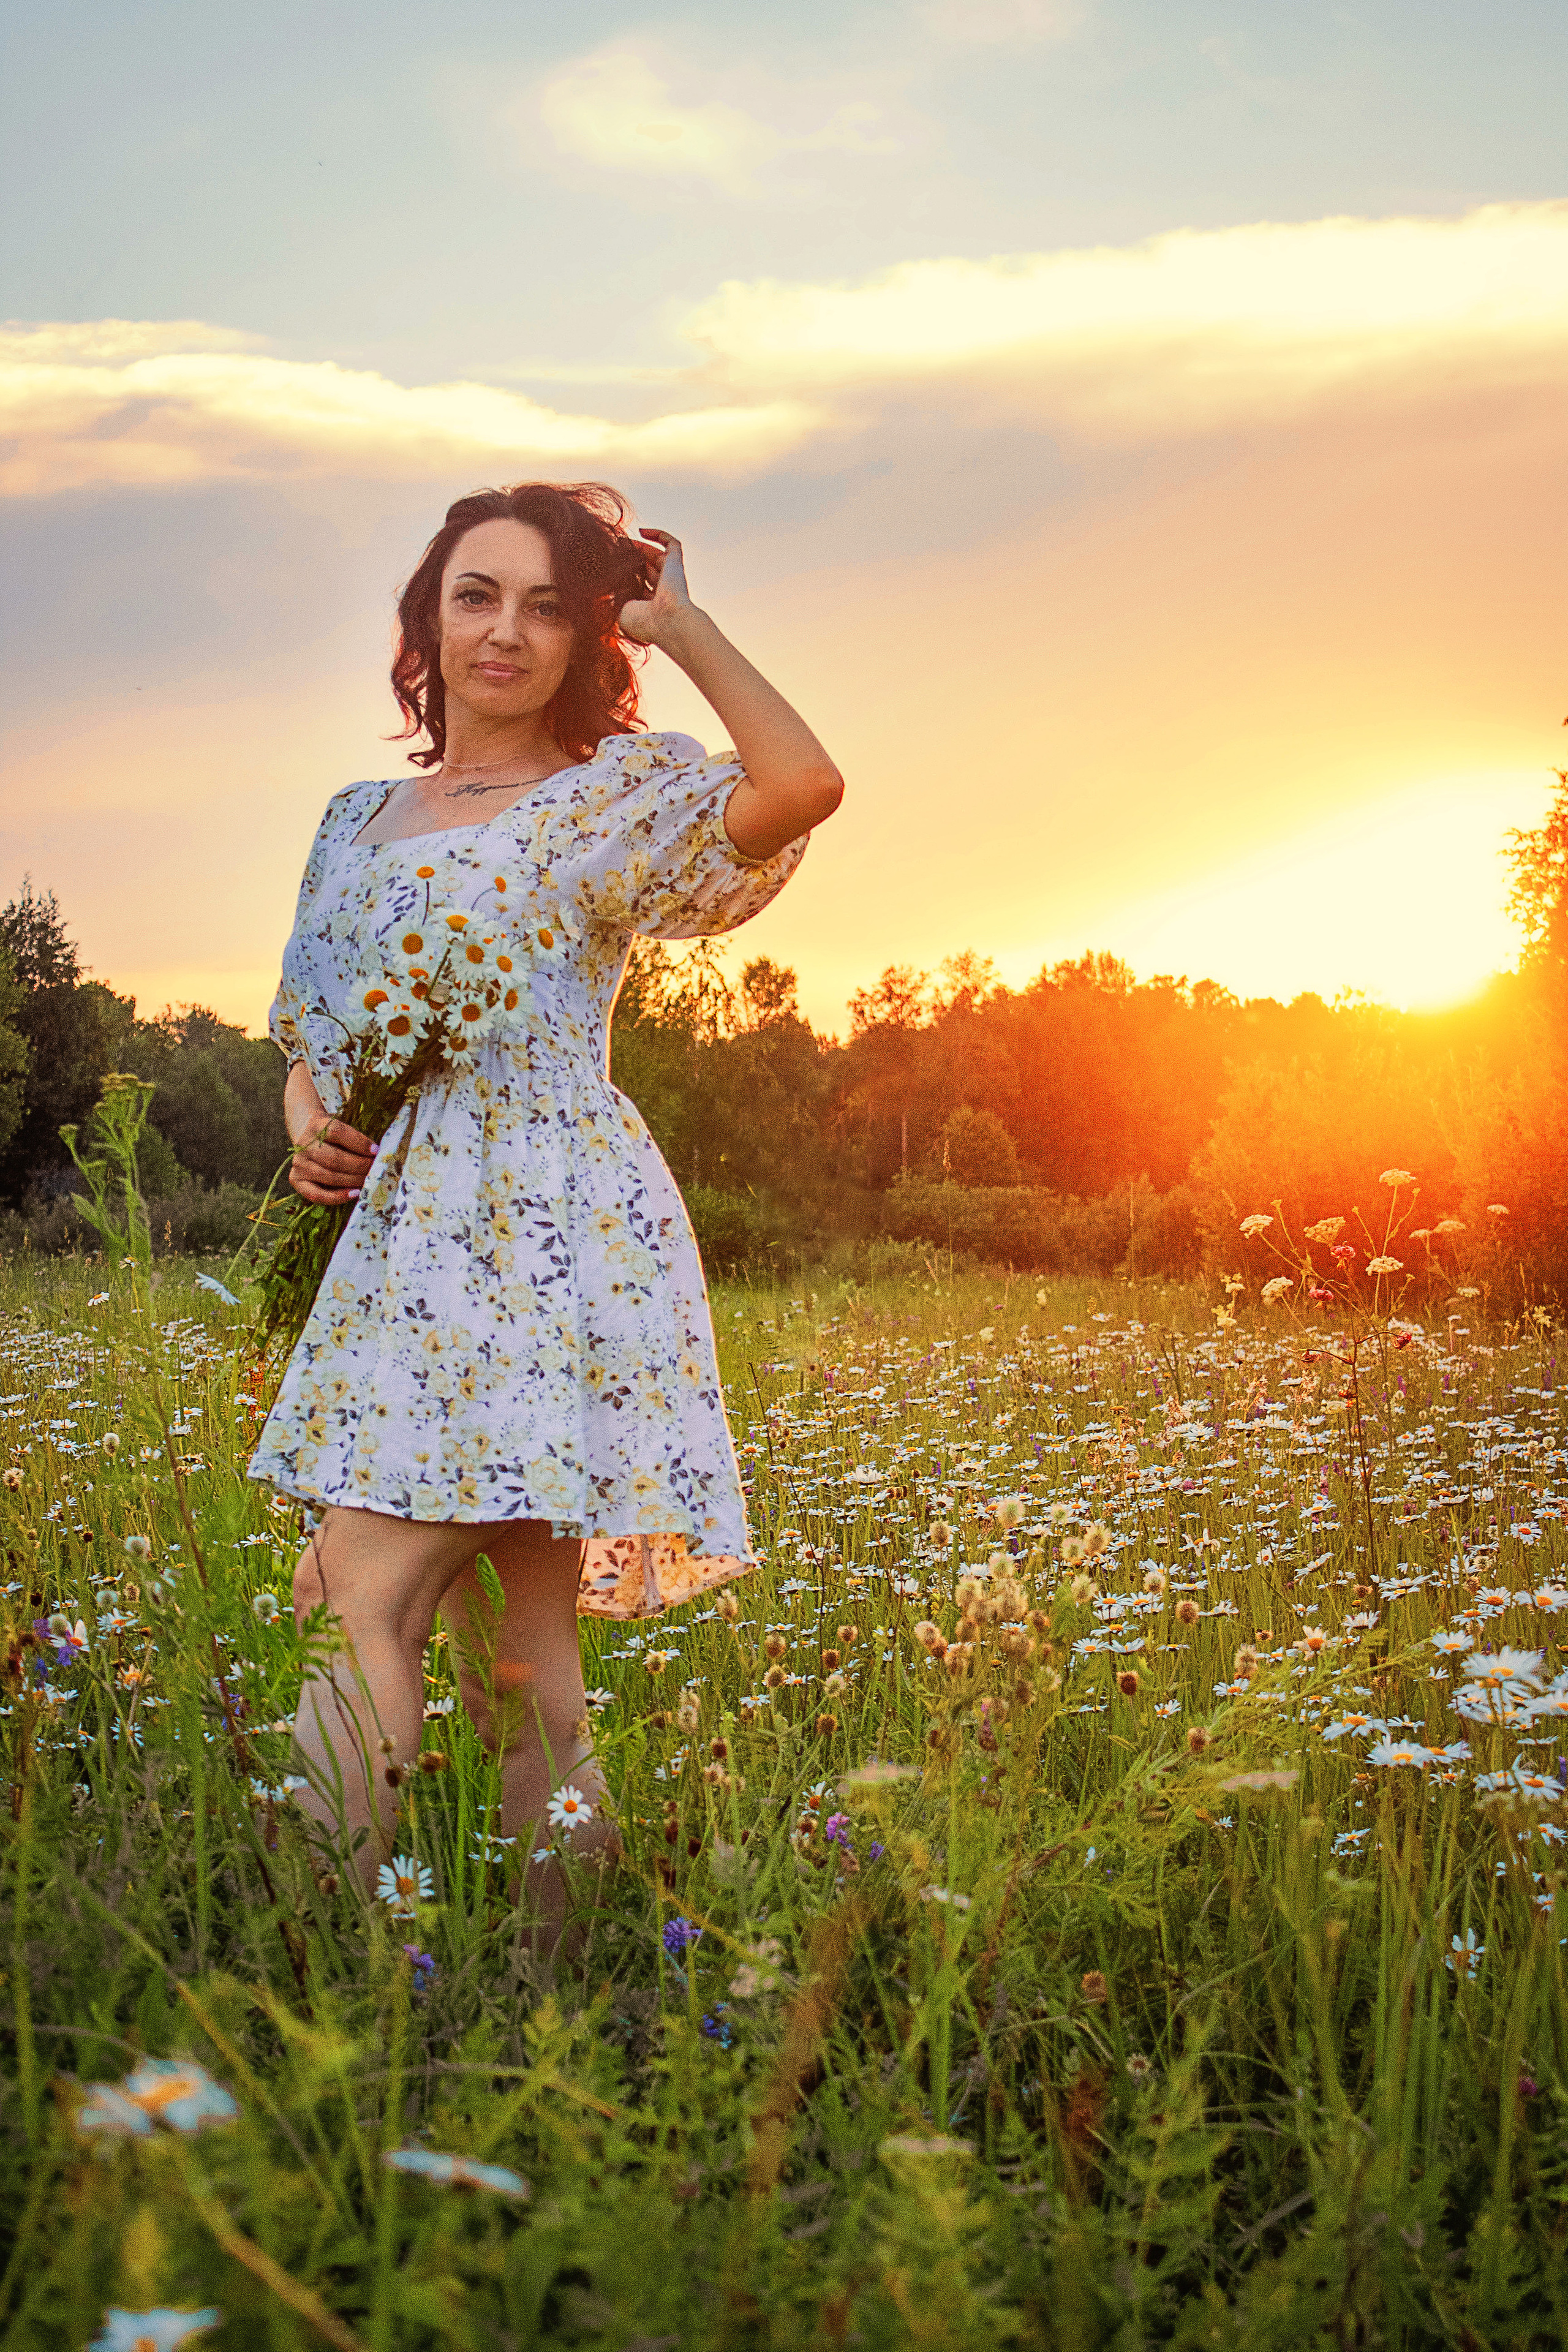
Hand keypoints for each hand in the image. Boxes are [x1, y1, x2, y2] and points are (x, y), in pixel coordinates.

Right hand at [289, 1109, 376, 1206]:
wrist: (306, 1133)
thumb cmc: (331, 1134)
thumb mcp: (340, 1127)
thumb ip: (354, 1139)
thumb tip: (376, 1156)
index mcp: (317, 1126)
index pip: (338, 1132)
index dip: (359, 1142)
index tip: (376, 1151)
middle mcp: (304, 1145)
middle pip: (335, 1158)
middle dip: (360, 1166)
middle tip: (376, 1170)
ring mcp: (299, 1163)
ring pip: (330, 1176)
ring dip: (353, 1181)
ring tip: (368, 1181)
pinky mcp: (296, 1179)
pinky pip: (316, 1194)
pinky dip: (336, 1197)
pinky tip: (353, 1193)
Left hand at [618, 528, 696, 649]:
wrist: (666, 622)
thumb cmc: (642, 623)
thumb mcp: (618, 611)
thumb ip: (611, 596)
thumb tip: (602, 581)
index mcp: (647, 606)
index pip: (635, 585)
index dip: (622, 575)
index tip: (606, 566)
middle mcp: (660, 591)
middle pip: (643, 568)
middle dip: (628, 558)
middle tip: (611, 549)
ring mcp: (669, 577)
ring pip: (654, 556)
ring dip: (638, 546)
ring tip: (620, 541)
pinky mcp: (676, 565)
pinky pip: (672, 545)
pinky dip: (659, 535)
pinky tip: (642, 531)